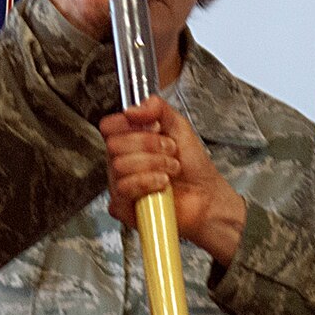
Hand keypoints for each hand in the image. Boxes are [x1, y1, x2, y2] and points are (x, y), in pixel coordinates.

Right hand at [100, 98, 246, 263]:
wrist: (206, 195)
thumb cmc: (193, 166)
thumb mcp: (179, 126)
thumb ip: (158, 108)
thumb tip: (133, 108)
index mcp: (129, 140)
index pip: (109, 126)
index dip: (128, 125)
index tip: (153, 128)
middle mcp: (121, 161)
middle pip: (114, 145)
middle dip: (149, 146)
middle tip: (169, 151)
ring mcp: (120, 184)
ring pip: (120, 166)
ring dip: (154, 165)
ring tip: (170, 170)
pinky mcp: (123, 206)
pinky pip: (124, 189)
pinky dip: (148, 184)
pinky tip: (162, 186)